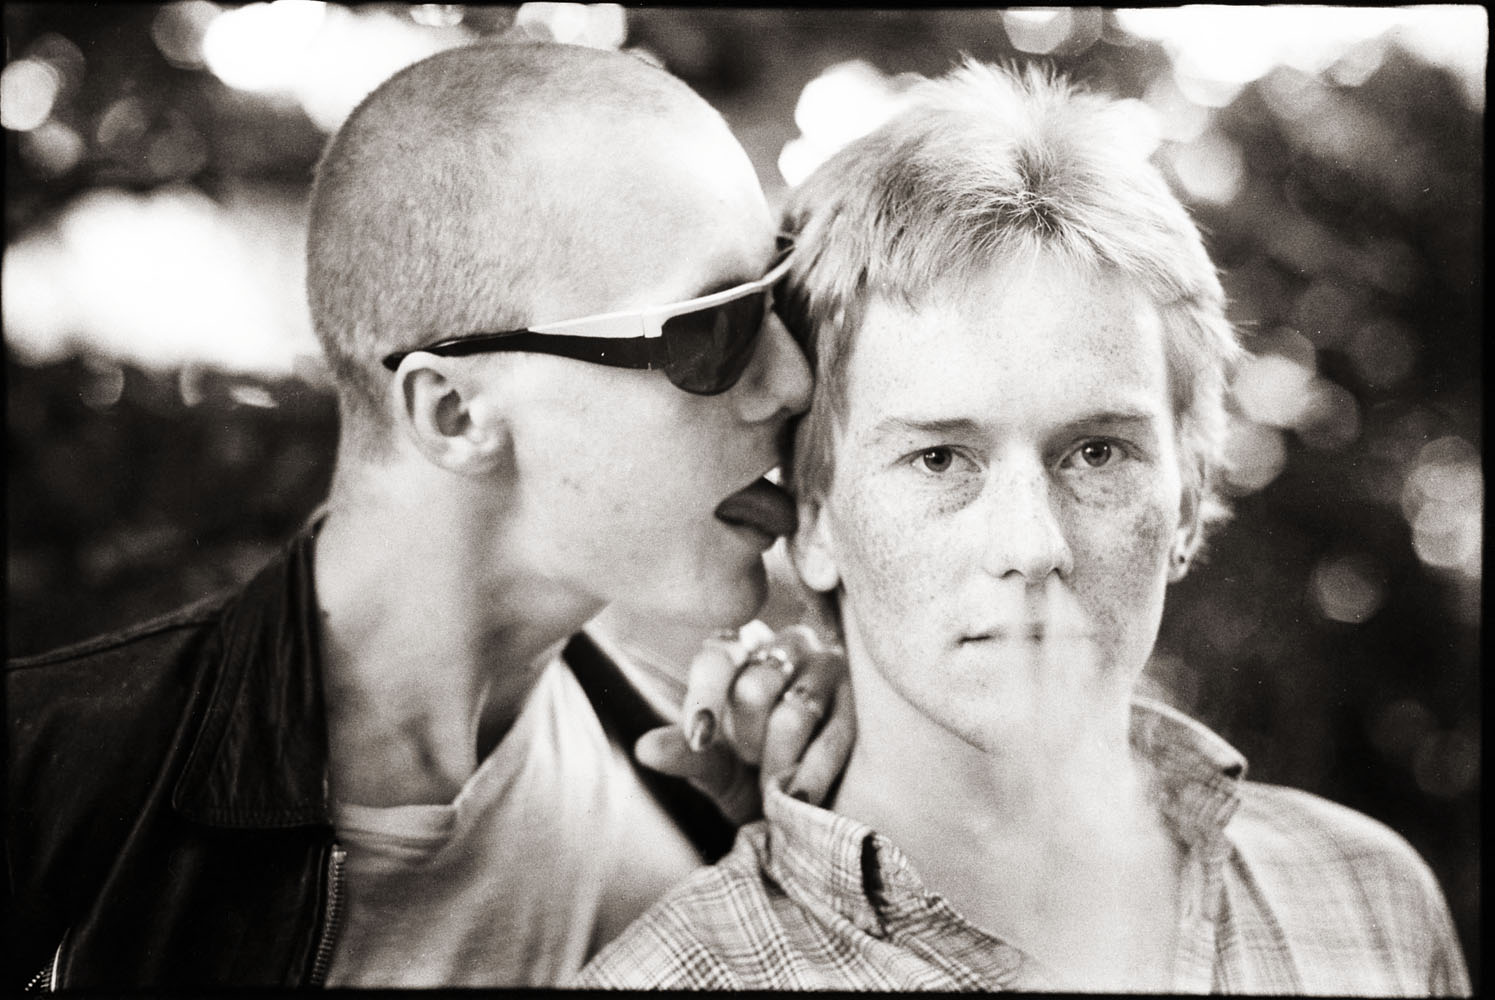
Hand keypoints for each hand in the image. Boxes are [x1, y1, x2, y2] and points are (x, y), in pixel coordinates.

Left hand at [633, 621, 853, 824]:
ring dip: (779, 763)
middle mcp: (786, 645)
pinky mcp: (867, 697)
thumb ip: (688, 755)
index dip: (705, 700)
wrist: (819, 804)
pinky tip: (803, 798)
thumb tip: (645, 749)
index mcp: (740, 650)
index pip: (716, 658)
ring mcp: (831, 665)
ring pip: (795, 712)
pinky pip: (836, 735)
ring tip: (778, 787)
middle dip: (748, 742)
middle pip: (756, 686)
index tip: (701, 741)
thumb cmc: (758, 777)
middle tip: (752, 766)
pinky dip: (813, 773)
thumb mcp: (718, 770)